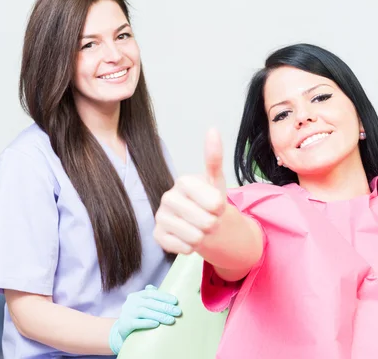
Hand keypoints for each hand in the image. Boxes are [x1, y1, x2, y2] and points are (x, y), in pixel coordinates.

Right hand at [108, 285, 180, 353]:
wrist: (122, 329)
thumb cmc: (137, 315)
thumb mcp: (141, 304)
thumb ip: (150, 296)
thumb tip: (156, 287)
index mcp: (136, 295)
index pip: (151, 293)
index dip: (164, 296)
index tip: (176, 301)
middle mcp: (131, 302)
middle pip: (150, 303)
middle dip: (165, 307)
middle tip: (178, 312)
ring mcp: (127, 313)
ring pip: (145, 312)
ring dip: (160, 316)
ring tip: (171, 320)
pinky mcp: (125, 324)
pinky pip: (137, 323)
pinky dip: (147, 323)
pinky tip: (157, 324)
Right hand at [153, 128, 226, 253]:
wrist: (199, 221)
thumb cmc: (208, 201)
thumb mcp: (216, 181)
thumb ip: (214, 158)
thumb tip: (213, 129)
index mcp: (183, 181)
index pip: (215, 203)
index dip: (220, 208)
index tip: (215, 205)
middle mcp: (167, 197)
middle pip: (206, 222)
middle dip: (212, 224)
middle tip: (207, 219)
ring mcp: (160, 217)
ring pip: (194, 237)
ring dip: (202, 237)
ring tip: (198, 228)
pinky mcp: (157, 235)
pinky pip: (182, 248)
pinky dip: (189, 247)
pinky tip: (186, 237)